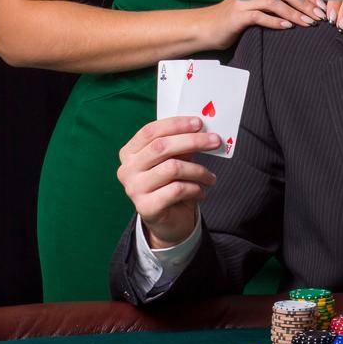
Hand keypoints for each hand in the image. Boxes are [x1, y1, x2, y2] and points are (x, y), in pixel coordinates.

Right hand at [117, 116, 221, 248]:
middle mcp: (127, 169)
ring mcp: (134, 189)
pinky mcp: (145, 207)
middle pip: (161, 147)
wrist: (168, 221)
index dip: (176, 124)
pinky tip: (201, 192)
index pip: (150, 131)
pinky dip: (195, 188)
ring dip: (198, 170)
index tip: (199, 123)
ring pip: (172, 168)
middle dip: (192, 141)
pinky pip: (177, 190)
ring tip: (210, 177)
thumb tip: (202, 130)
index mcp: (130, 153)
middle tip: (215, 141)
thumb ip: (181, 145)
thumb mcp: (175, 160)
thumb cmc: (171, 184)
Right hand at [201, 0, 327, 48]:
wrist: (209, 26)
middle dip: (306, 2)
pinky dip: (275, 21)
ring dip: (295, 13)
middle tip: (319, 16)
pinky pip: (260, 16)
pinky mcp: (238, 15)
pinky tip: (288, 27)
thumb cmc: (239, 15)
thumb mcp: (260, 1)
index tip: (322, 5)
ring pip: (275, 1)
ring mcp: (245, 0)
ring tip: (308, 23)